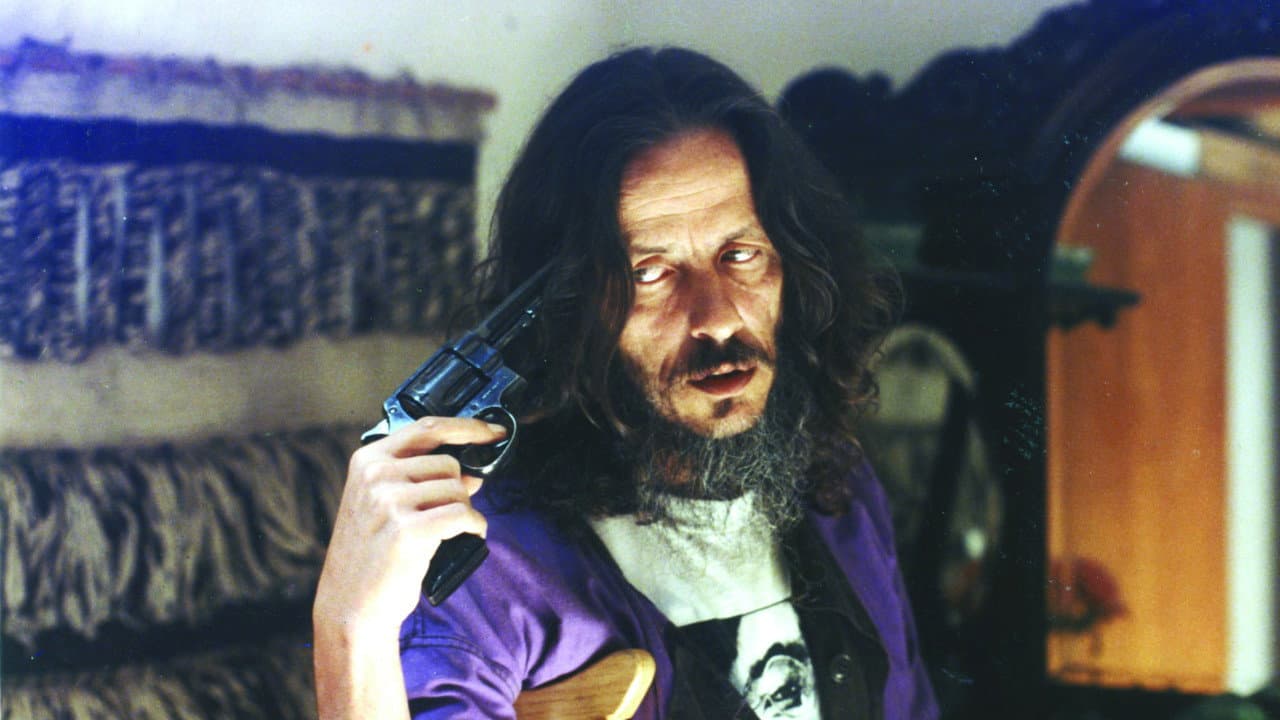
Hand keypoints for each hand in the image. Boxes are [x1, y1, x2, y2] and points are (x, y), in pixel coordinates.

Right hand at [314, 416, 505, 635]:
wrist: (350, 605)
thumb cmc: (370, 555)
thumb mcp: (384, 505)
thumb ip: (421, 479)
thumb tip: (470, 472)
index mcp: (367, 460)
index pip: (427, 427)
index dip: (467, 427)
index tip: (492, 431)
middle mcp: (376, 475)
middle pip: (448, 463)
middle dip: (459, 489)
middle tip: (447, 514)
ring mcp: (389, 501)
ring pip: (458, 490)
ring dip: (464, 511)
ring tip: (447, 531)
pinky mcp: (408, 530)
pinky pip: (462, 515)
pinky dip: (474, 527)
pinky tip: (467, 536)